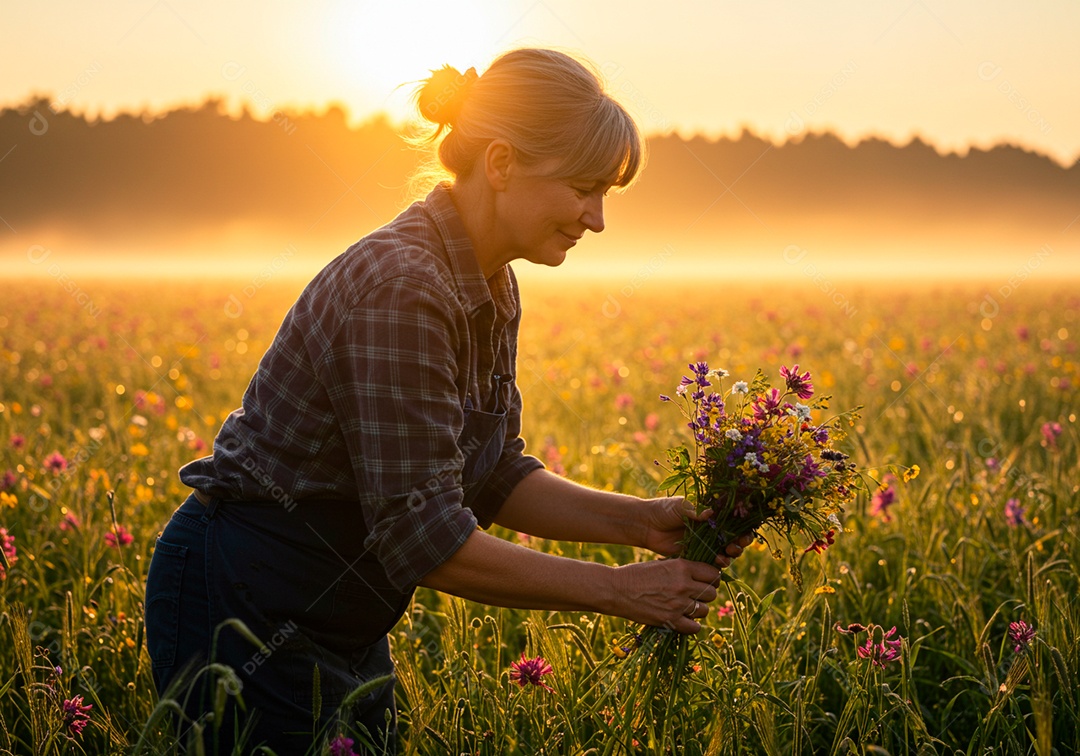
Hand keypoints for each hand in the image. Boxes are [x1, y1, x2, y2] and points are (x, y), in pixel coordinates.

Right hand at [606, 558, 721, 633]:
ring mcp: (678, 604)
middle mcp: (683, 585)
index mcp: (682, 567)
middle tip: (696, 595)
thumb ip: (682, 568)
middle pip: (712, 593)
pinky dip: (692, 625)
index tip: (707, 582)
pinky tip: (684, 620)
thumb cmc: (637, 574)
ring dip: (698, 609)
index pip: (712, 574)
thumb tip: (700, 575)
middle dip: (706, 594)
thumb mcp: (661, 563)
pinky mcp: (670, 620)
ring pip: (705, 610)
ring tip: (687, 607)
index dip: (712, 579)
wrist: (616, 590)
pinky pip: (695, 627)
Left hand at [639, 496, 754, 568]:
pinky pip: (712, 561)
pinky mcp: (697, 555)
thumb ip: (696, 510)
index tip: (745, 532)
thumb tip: (711, 512)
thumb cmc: (664, 510)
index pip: (733, 520)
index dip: (742, 527)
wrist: (646, 525)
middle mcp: (711, 529)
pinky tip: (719, 562)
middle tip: (737, 545)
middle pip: (733, 537)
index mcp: (711, 514)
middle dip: (739, 542)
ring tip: (727, 554)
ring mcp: (705, 543)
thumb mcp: (680, 506)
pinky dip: (719, 563)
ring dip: (731, 554)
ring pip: (725, 551)